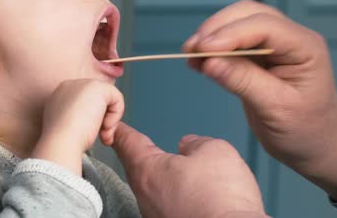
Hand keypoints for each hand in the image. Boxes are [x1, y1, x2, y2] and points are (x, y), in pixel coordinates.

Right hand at [32, 79, 123, 174]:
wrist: (61, 142)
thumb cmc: (63, 141)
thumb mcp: (68, 126)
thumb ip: (77, 118)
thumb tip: (92, 120)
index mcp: (60, 95)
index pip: (85, 102)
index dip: (92, 118)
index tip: (89, 133)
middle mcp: (70, 85)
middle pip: (97, 100)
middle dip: (103, 119)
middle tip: (101, 136)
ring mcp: (83, 84)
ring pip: (108, 100)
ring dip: (110, 120)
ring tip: (103, 135)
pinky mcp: (97, 87)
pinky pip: (117, 99)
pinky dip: (116, 115)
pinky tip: (105, 127)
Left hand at [113, 122, 267, 217]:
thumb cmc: (220, 200)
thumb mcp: (215, 151)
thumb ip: (198, 143)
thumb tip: (190, 145)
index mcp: (148, 170)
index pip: (128, 143)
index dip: (123, 132)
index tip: (116, 128)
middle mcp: (146, 197)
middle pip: (137, 169)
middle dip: (140, 156)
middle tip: (138, 145)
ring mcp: (156, 216)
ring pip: (154, 191)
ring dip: (162, 179)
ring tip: (176, 170)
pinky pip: (168, 207)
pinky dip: (175, 198)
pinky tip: (191, 196)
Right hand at [183, 0, 336, 199]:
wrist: (317, 146)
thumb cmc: (306, 130)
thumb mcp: (275, 108)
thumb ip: (243, 81)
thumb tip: (209, 62)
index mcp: (304, 47)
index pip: (264, 26)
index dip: (231, 33)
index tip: (203, 49)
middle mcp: (290, 38)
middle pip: (247, 15)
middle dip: (216, 29)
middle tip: (191, 49)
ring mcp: (274, 44)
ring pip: (237, 23)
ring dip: (211, 36)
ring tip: (190, 56)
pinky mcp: (259, 55)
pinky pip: (232, 43)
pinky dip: (213, 50)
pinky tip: (198, 63)